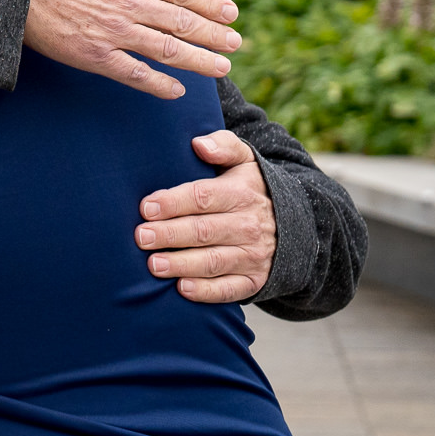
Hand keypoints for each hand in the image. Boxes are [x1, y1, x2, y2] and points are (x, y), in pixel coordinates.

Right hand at [22, 0, 240, 100]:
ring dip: (199, 60)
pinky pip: (135, 74)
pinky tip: (176, 90)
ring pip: (167, 49)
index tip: (231, 13)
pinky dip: (158, 84)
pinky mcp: (94, 56)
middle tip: (236, 43)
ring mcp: (112, 32)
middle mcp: (127, 3)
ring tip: (222, 68)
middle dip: (214, 34)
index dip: (209, 3)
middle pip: (181, 22)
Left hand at [134, 130, 275, 303]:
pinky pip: (230, 290)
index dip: (173, 202)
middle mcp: (249, 226)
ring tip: (153, 265)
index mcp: (241, 194)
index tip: (146, 207)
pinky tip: (182, 289)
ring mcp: (253, 256)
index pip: (203, 197)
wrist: (293, 224)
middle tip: (141, 237)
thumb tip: (199, 144)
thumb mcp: (244, 160)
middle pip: (204, 231)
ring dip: (182, 264)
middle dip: (170, 234)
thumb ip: (223, 146)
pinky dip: (207, 292)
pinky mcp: (254, 281)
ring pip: (214, 261)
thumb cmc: (249, 188)